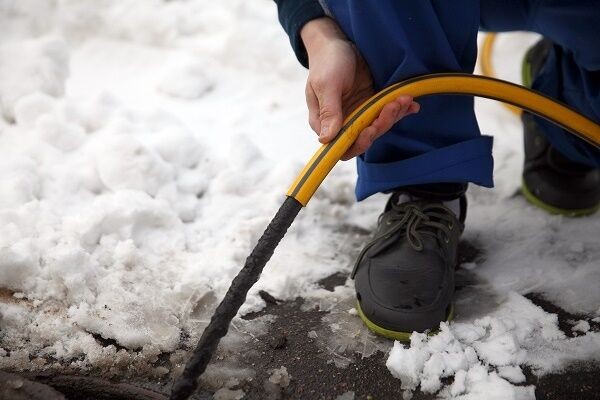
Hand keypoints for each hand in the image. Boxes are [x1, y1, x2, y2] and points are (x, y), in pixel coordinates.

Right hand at [301, 18, 419, 159]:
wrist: (339, 41)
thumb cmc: (327, 61)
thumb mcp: (326, 84)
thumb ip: (329, 111)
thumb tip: (326, 139)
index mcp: (324, 122)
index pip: (341, 146)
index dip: (358, 142)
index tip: (371, 128)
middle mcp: (341, 122)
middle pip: (364, 138)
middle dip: (381, 124)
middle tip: (393, 105)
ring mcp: (358, 114)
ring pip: (378, 126)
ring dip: (393, 115)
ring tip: (404, 99)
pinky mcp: (371, 104)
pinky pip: (386, 113)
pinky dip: (400, 110)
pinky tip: (412, 105)